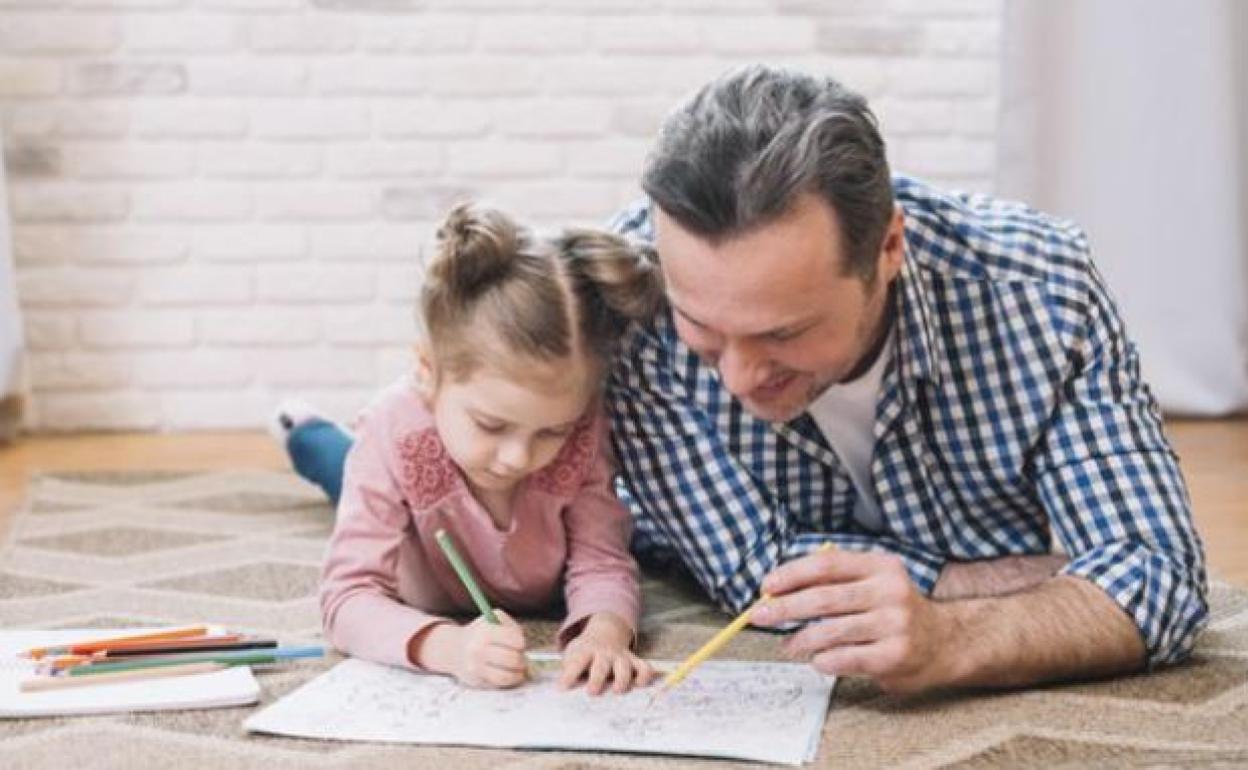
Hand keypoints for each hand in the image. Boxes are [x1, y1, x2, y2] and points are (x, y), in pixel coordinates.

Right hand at [412, 611, 527, 688]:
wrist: (456, 649)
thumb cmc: (483, 633)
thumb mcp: (495, 620)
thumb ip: (512, 628)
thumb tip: (524, 647)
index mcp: (485, 631)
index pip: (514, 639)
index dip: (521, 643)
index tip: (520, 644)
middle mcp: (478, 649)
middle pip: (512, 659)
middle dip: (522, 660)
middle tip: (521, 658)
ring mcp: (476, 667)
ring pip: (507, 676)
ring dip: (518, 673)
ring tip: (518, 668)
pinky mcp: (476, 681)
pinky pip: (500, 684)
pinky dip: (509, 680)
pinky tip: (509, 674)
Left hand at [559, 613, 653, 695]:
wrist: (605, 633)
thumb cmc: (585, 652)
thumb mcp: (573, 654)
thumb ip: (570, 670)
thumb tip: (564, 691)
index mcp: (586, 651)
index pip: (577, 662)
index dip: (569, 675)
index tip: (562, 688)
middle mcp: (604, 653)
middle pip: (601, 665)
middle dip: (597, 679)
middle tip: (592, 692)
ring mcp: (620, 656)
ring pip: (624, 666)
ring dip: (621, 678)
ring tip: (617, 691)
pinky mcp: (634, 662)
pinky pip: (643, 667)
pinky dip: (644, 676)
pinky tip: (639, 685)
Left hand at [751, 550, 954, 693]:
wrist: (945, 643)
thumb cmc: (893, 612)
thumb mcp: (873, 582)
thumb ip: (835, 582)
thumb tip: (778, 591)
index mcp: (880, 566)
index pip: (827, 564)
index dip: (792, 574)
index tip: (767, 586)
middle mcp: (890, 591)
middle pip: (824, 598)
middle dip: (785, 608)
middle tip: (760, 616)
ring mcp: (895, 624)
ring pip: (831, 631)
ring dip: (800, 639)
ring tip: (788, 646)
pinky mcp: (895, 655)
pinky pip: (846, 658)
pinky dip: (823, 660)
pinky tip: (817, 660)